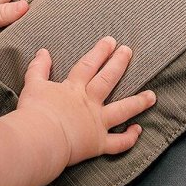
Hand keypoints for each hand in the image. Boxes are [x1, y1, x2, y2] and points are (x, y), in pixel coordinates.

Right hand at [13, 37, 156, 166]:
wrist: (39, 138)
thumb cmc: (34, 112)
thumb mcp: (33, 85)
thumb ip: (38, 69)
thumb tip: (42, 52)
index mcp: (73, 89)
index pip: (89, 66)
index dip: (100, 52)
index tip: (110, 41)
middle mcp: (89, 103)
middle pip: (108, 80)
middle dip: (119, 63)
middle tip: (128, 51)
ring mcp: (97, 123)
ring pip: (123, 110)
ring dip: (139, 102)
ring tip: (152, 96)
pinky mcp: (98, 143)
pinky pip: (118, 142)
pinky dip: (129, 138)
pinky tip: (138, 130)